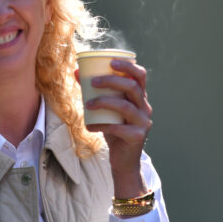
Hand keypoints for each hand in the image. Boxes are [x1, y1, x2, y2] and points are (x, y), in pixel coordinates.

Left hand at [80, 59, 152, 198]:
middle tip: (92, 82)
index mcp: (139, 98)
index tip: (111, 61)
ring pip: (125, 106)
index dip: (128, 66)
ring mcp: (143, 123)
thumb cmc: (114, 129)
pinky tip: (90, 126)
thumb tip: (77, 72)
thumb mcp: (106, 109)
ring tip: (87, 104)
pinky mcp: (137, 137)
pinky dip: (102, 125)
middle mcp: (145, 108)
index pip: (140, 76)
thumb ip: (95, 92)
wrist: (123, 160)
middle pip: (132, 87)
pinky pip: (118, 128)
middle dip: (111, 81)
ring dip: (104, 102)